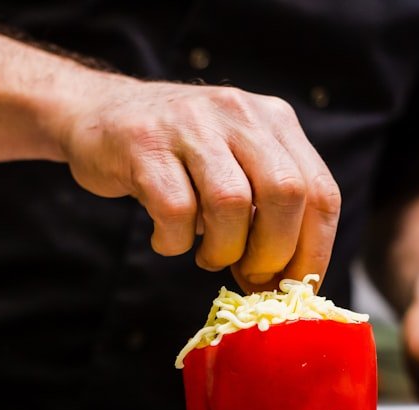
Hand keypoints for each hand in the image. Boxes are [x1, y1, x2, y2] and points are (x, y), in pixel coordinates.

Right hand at [60, 77, 340, 291]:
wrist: (99, 114)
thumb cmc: (179, 157)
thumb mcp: (237, 164)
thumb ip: (269, 209)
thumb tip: (290, 282)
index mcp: (275, 120)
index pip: (320, 190)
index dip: (314, 249)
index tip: (297, 285)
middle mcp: (239, 114)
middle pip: (286, 193)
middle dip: (273, 252)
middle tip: (251, 275)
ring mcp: (191, 124)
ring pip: (232, 203)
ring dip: (223, 249)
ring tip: (207, 255)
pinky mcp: (144, 145)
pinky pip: (175, 211)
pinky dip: (175, 242)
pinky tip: (168, 239)